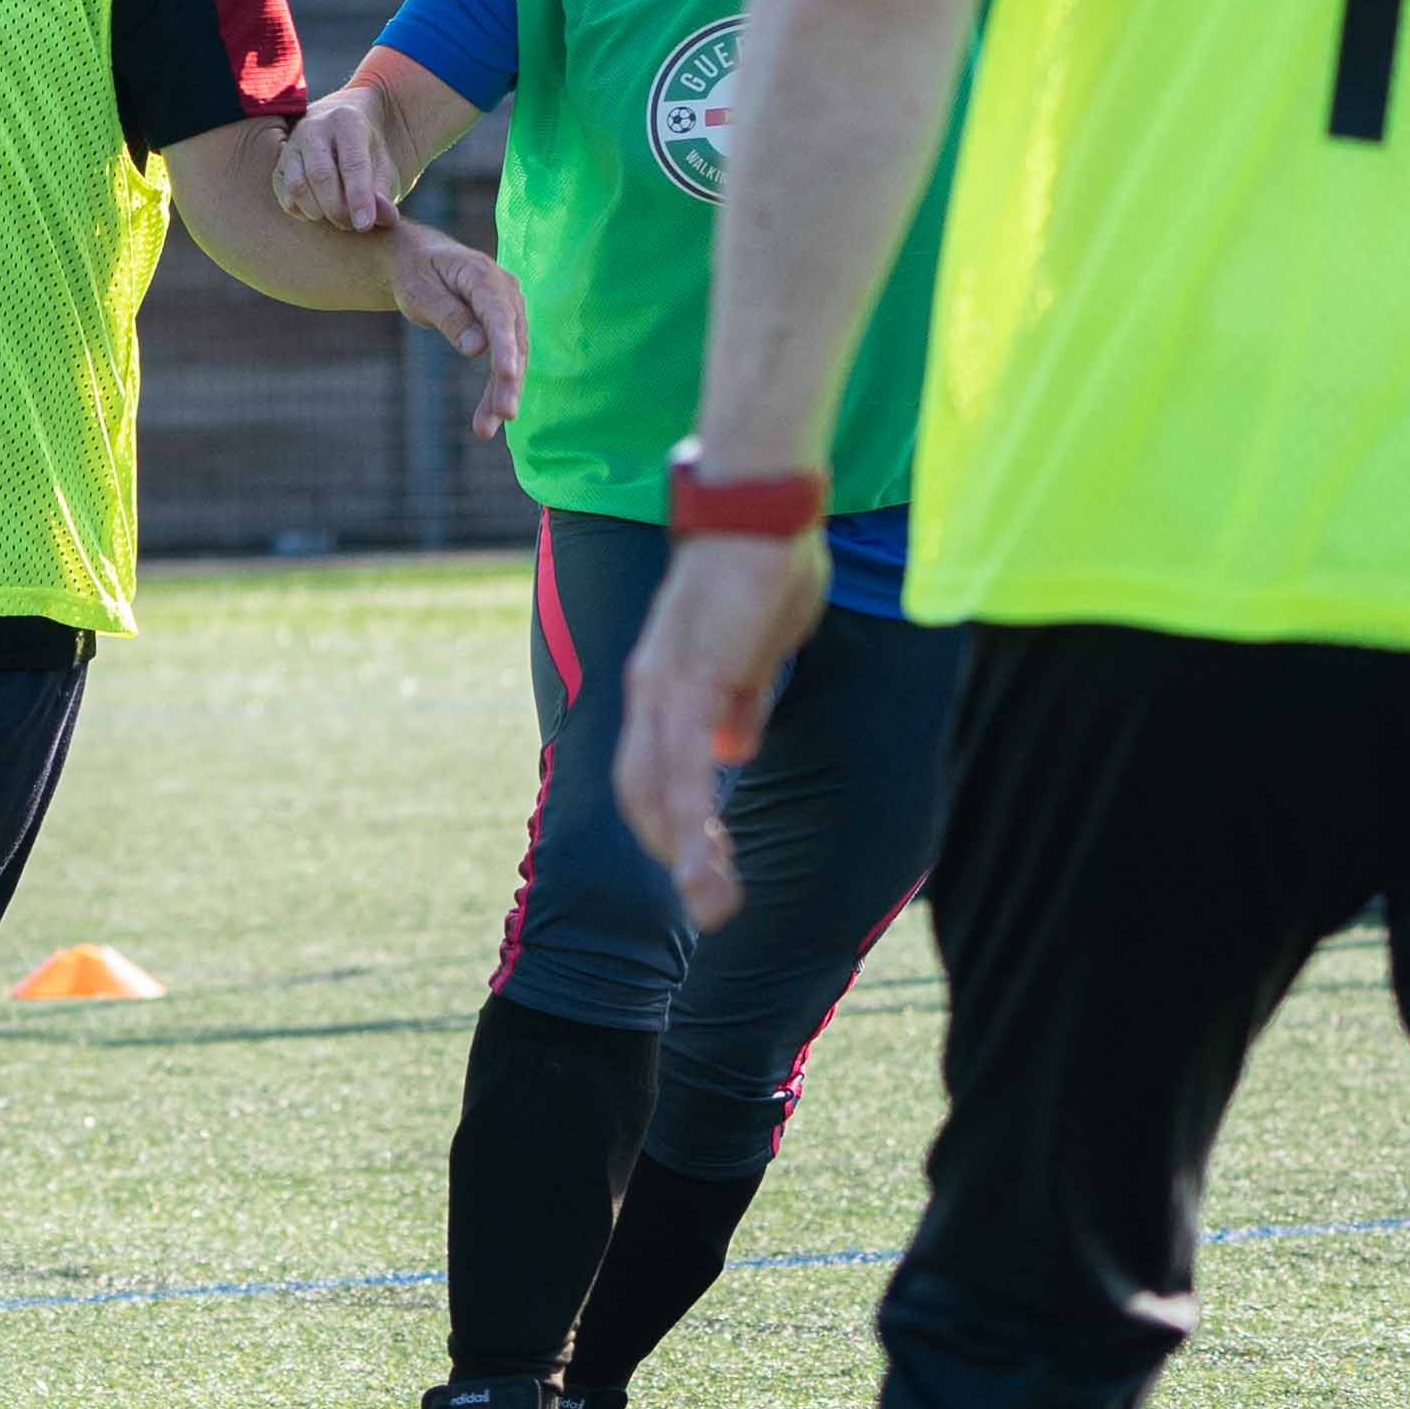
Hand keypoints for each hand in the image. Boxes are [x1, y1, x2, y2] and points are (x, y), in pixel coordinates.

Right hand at [275, 84, 404, 231]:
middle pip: (321, 176)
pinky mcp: (279, 164)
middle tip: (351, 225)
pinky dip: (300, 211)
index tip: (365, 225)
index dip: (359, 198)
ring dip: (317, 212)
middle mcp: (314, 128)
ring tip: (336, 219)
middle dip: (337, 209)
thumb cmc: (365, 152)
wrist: (338, 131)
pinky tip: (318, 212)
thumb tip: (388, 218)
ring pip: (298, 186)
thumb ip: (384, 192)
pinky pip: (284, 194)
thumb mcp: (382, 165)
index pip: (352, 164)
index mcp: (347, 121)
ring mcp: (292, 145)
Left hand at [386, 219, 524, 437]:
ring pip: (513, 356)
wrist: (418, 259)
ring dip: (502, 393)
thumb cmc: (415, 273)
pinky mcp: (504, 326)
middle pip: (513, 340)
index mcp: (483, 275)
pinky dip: (497, 388)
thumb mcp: (420, 293)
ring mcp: (508, 308)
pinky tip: (488, 417)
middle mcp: (505, 291)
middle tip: (502, 416)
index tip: (507, 376)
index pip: (499, 315)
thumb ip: (449, 318)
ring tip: (486, 429)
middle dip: (508, 381)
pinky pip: (505, 359)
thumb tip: (477, 349)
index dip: (505, 347)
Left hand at [614, 529, 827, 925]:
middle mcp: (651, 687)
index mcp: (664, 679)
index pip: (651, 766)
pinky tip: (708, 863)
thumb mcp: (760, 644)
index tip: (706, 858)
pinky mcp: (692, 683)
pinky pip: (685, 769)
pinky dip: (692, 823)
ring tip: (715, 907)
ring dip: (688, 857)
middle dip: (676, 851)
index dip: (673, 817)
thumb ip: (744, 695)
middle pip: (644, 790)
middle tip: (712, 903)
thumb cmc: (765, 561)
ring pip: (661, 791)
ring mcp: (665, 686)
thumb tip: (732, 749)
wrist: (757, 502)